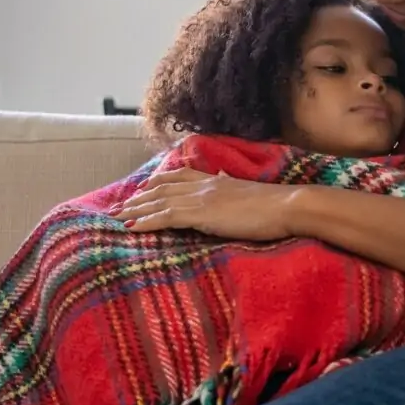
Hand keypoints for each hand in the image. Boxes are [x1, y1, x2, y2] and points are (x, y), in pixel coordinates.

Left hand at [112, 168, 294, 240]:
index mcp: (215, 180)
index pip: (178, 176)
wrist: (288, 206)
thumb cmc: (275, 206)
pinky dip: (145, 222)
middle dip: (138, 198)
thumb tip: (226, 189)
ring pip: (159, 201)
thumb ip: (232, 192)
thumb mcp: (248, 195)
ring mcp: (202, 198)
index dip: (157, 182)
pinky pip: (166, 216)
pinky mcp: (202, 214)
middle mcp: (204, 185)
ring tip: (117, 218)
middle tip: (119, 207)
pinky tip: (131, 228)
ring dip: (135, 210)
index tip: (142, 188)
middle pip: (162, 188)